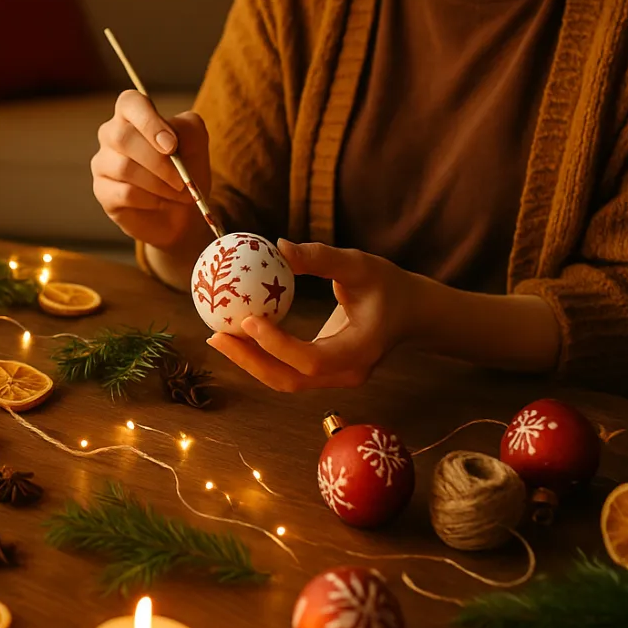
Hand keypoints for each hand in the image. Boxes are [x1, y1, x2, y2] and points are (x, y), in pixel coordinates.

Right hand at [92, 90, 211, 249]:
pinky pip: (124, 193)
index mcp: (133, 115)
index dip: (149, 121)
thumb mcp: (197, 145)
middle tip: (182, 179)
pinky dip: (150, 200)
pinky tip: (161, 202)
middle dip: (158, 161)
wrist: (182, 213)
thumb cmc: (186, 172)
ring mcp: (103, 162)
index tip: (172, 145)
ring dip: (159, 183)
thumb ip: (188, 130)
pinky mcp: (102, 190)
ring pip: (124, 167)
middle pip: (122, 136)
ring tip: (178, 193)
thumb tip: (169, 138)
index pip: (130, 102)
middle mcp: (112, 134)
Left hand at [207, 240, 420, 391]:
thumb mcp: (361, 264)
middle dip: (249, 361)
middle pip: (291, 380)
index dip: (277, 345)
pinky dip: (260, 356)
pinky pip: (287, 370)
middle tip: (216, 334)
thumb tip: (277, 247)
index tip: (248, 319)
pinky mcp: (325, 373)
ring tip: (217, 335)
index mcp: (361, 350)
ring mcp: (336, 378)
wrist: (412, 313)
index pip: (313, 359)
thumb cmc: (388, 284)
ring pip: (285, 380)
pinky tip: (236, 334)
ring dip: (249, 361)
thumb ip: (322, 258)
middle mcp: (347, 373)